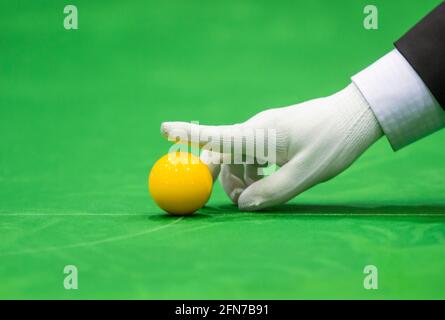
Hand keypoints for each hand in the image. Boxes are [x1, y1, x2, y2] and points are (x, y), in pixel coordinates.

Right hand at [161, 83, 382, 210]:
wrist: (355, 115)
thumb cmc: (333, 142)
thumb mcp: (306, 173)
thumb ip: (273, 192)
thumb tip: (243, 205)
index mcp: (260, 133)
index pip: (217, 135)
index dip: (188, 134)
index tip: (162, 129)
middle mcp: (255, 129)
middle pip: (222, 153)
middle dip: (220, 178)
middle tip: (236, 201)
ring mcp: (262, 131)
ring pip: (235, 159)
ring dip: (239, 180)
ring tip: (259, 196)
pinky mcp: (270, 136)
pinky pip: (249, 156)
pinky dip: (250, 173)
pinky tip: (265, 182)